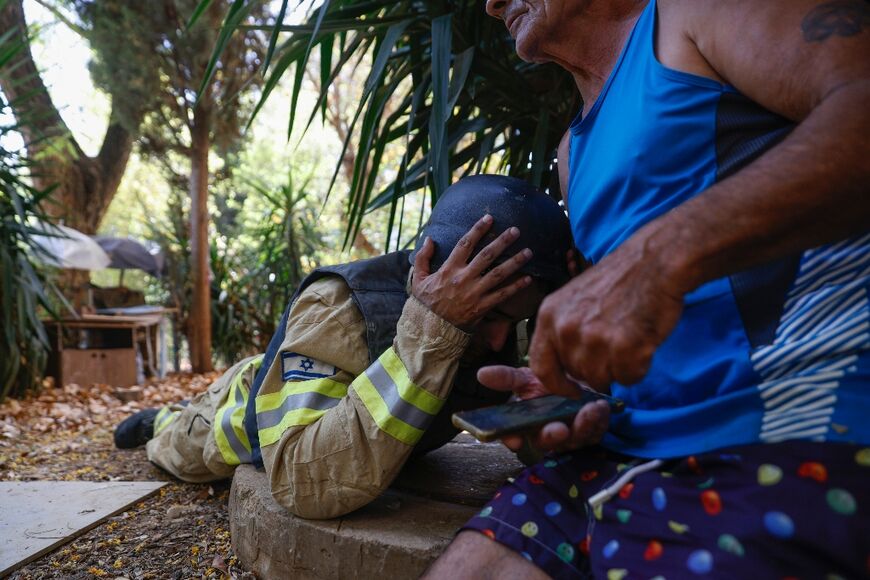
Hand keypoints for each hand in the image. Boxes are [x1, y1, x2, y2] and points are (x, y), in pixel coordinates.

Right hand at [412, 215, 532, 328]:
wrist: (430, 330)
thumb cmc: (425, 304)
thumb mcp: (418, 279)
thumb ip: (423, 258)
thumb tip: (429, 239)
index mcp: (449, 269)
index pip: (465, 243)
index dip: (478, 229)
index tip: (489, 218)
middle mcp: (463, 278)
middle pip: (487, 255)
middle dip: (502, 241)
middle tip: (516, 230)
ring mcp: (474, 293)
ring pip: (498, 274)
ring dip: (515, 262)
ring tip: (528, 252)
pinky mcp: (481, 307)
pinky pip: (502, 295)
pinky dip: (516, 287)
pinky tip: (528, 279)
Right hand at [477, 365, 609, 452]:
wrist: (580, 377)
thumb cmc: (550, 381)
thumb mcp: (527, 376)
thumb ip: (507, 378)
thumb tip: (481, 374)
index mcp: (526, 423)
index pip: (513, 436)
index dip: (512, 439)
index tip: (515, 441)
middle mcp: (546, 433)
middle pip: (546, 442)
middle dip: (552, 437)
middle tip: (559, 429)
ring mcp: (570, 436)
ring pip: (574, 439)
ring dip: (582, 427)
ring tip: (589, 409)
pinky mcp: (591, 432)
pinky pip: (595, 432)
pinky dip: (599, 421)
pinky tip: (601, 407)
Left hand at [530, 232, 685, 394]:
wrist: (654, 262)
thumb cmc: (619, 280)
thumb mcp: (575, 299)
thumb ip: (564, 331)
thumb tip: (566, 368)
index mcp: (549, 315)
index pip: (541, 366)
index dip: (557, 384)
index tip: (572, 389)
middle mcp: (566, 329)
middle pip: (577, 374)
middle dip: (597, 368)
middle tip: (616, 344)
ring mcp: (593, 340)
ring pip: (602, 379)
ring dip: (619, 368)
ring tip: (629, 339)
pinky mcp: (623, 348)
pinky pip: (628, 378)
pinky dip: (639, 368)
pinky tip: (642, 343)